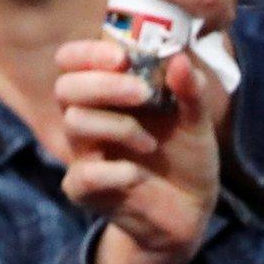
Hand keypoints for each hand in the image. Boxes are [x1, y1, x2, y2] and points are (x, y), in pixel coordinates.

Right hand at [55, 43, 220, 258]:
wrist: (190, 210)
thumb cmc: (187, 157)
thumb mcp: (197, 121)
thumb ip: (190, 91)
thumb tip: (180, 59)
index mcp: (110, 95)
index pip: (74, 62)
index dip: (88, 53)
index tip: (122, 56)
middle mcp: (90, 120)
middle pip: (66, 88)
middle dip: (104, 85)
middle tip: (143, 93)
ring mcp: (84, 155)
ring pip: (75, 123)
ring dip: (118, 126)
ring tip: (151, 143)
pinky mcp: (86, 191)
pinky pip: (84, 174)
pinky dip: (115, 171)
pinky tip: (138, 175)